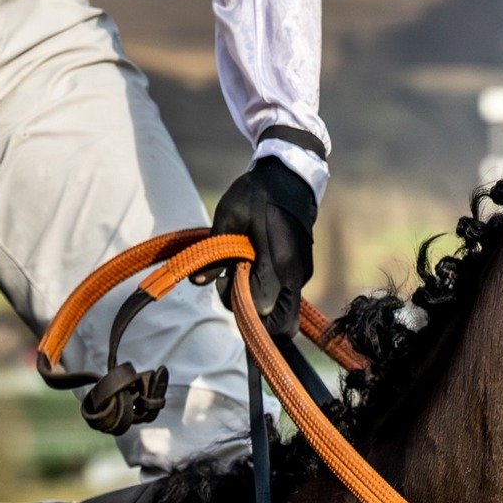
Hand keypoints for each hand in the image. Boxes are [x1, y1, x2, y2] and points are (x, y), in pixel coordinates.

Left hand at [211, 156, 316, 339]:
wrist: (289, 176)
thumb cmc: (256, 194)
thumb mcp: (229, 217)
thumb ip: (215, 254)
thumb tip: (197, 280)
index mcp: (278, 262)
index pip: (261, 311)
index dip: (238, 303)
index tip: (227, 279)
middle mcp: (296, 274)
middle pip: (283, 325)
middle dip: (256, 320)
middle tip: (236, 288)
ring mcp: (303, 273)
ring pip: (287, 313)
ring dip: (265, 307)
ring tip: (245, 275)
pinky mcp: (305, 269)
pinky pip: (289, 296)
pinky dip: (273, 294)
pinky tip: (257, 267)